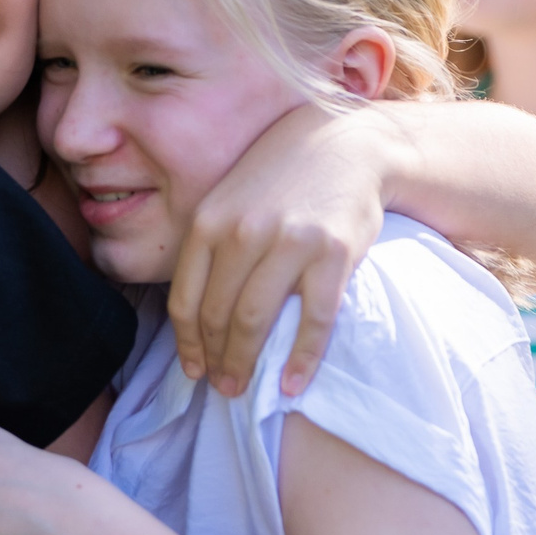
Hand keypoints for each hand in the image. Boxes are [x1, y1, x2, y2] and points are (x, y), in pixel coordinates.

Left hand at [167, 105, 385, 398]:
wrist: (350, 146)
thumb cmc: (283, 176)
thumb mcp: (230, 198)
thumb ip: (210, 246)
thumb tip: (196, 313)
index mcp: (209, 221)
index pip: (185, 299)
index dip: (187, 344)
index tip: (193, 370)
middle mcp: (243, 232)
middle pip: (217, 316)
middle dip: (216, 361)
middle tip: (222, 389)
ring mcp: (288, 243)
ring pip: (255, 322)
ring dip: (246, 364)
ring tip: (244, 388)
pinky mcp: (332, 254)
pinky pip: (313, 320)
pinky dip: (301, 360)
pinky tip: (293, 385)